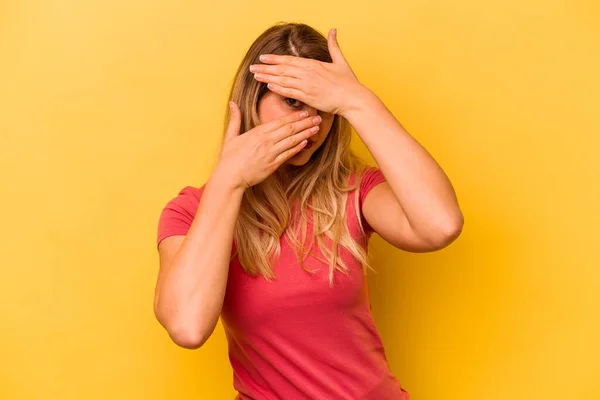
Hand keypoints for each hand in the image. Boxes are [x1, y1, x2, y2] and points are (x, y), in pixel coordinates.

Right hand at [217, 102, 320, 189]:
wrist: (230, 177)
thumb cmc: (229, 158)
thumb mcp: (230, 136)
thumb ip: (235, 119)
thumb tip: (233, 103)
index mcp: (257, 132)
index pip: (280, 122)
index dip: (294, 116)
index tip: (305, 112)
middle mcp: (266, 141)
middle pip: (290, 129)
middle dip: (305, 122)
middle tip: (317, 118)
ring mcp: (270, 153)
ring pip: (292, 140)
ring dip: (306, 133)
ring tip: (316, 128)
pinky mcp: (273, 165)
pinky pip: (288, 154)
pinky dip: (298, 147)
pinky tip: (306, 142)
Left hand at [249, 29, 364, 115]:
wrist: (353, 99)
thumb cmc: (348, 82)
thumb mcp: (341, 61)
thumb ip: (334, 46)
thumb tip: (333, 30)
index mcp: (314, 65)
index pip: (289, 60)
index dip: (274, 59)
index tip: (263, 58)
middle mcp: (308, 74)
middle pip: (282, 69)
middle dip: (265, 68)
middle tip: (252, 67)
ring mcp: (306, 86)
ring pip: (282, 80)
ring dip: (267, 77)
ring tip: (255, 76)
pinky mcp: (308, 97)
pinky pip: (289, 92)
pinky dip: (278, 88)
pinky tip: (268, 86)